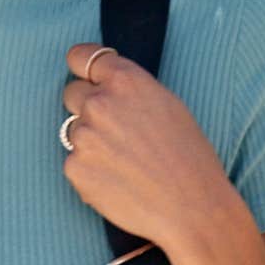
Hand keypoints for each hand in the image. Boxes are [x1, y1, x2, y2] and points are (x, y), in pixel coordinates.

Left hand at [59, 43, 242, 248]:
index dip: (82, 68)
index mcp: (125, 80)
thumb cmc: (189, 157)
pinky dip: (90, 171)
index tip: (86, 77)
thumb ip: (129, 89)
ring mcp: (83, 136)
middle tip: (115, 131)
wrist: (191, 208)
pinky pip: (75, 162)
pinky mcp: (74, 168)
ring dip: (91, 142)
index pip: (80, 56)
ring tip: (125, 162)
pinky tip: (119, 182)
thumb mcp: (167, 104)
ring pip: (73, 131)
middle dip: (87, 106)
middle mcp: (99, 103)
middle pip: (72, 93)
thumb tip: (102, 85)